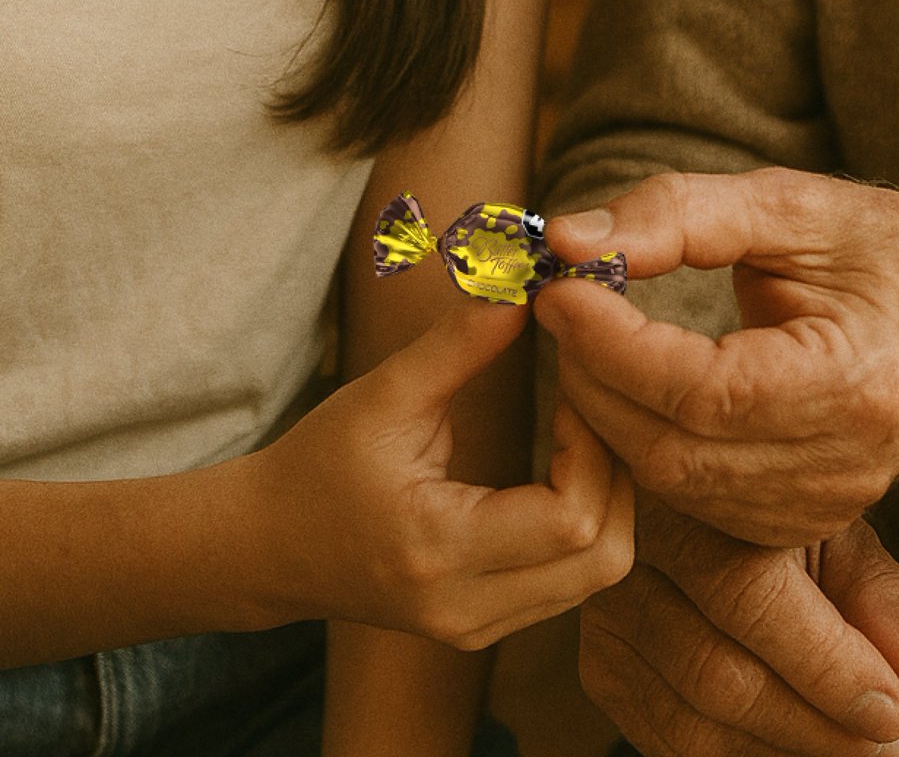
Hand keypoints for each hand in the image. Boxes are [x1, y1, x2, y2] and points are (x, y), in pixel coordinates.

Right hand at [256, 299, 633, 649]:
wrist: (265, 549)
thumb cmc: (316, 467)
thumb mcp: (382, 397)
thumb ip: (458, 344)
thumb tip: (526, 289)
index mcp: (438, 551)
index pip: (572, 519)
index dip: (592, 448)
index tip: (572, 393)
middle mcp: (467, 608)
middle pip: (605, 558)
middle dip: (615, 476)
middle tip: (586, 414)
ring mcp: (479, 627)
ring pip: (599, 574)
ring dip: (608, 500)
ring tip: (576, 438)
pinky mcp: (487, 626)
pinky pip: (574, 583)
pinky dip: (588, 526)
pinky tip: (563, 475)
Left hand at [536, 169, 898, 544]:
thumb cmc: (888, 257)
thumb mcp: (796, 206)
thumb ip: (680, 212)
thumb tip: (567, 239)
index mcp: (857, 383)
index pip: (704, 388)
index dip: (613, 343)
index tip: (560, 286)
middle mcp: (840, 468)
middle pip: (671, 448)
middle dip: (594, 374)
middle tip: (564, 305)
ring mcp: (819, 508)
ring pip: (667, 482)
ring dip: (606, 408)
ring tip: (591, 335)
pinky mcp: (795, 522)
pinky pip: (686, 498)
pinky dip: (639, 440)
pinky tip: (629, 385)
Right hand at [580, 498, 898, 756]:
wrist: (709, 511)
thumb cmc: (783, 523)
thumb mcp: (840, 535)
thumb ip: (879, 597)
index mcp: (686, 495)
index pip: (745, 593)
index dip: (824, 664)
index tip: (893, 710)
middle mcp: (629, 551)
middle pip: (716, 671)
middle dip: (816, 727)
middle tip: (894, 746)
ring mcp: (605, 616)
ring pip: (690, 719)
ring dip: (786, 755)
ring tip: (858, 752)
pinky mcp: (600, 668)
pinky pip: (668, 742)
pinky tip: (795, 750)